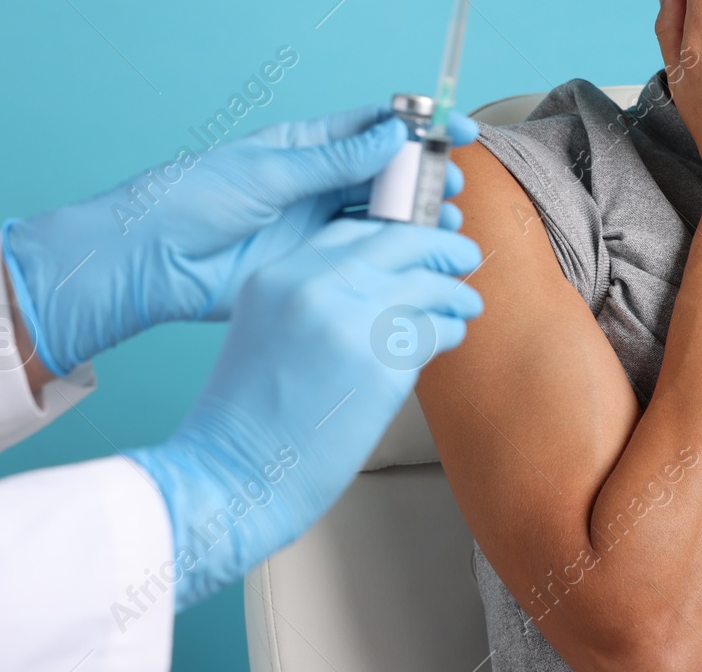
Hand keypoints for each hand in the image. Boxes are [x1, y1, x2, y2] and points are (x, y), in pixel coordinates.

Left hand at [2, 104, 478, 375]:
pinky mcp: (313, 265)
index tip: (459, 131)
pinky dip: (396, 255)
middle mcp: (317, 182)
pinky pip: (365, 256)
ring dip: (417, 218)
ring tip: (443, 227)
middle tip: (450, 189)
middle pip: (388, 172)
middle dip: (426, 177)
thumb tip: (394, 136)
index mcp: (305, 145)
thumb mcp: (267, 172)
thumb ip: (334, 160)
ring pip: (383, 216)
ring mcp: (317, 225)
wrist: (148, 263)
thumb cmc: (190, 201)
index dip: (421, 126)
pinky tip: (420, 259)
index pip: (376, 126)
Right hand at [124, 217, 482, 609]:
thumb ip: (314, 293)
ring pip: (428, 286)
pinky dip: (449, 331)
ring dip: (455, 293)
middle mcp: (316, 288)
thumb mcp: (264, 325)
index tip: (421, 240)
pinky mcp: (381, 368)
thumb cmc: (249, 411)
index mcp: (280, 274)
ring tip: (466, 302)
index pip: (355, 229)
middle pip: (401, 243)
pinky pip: (434, 332)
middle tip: (463, 254)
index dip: (398, 230)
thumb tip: (383, 278)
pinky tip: (449, 336)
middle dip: (442, 246)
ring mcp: (351, 325)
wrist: (234, 472)